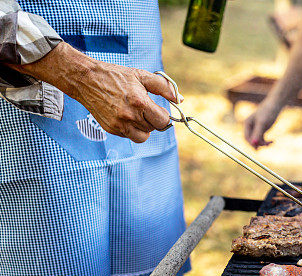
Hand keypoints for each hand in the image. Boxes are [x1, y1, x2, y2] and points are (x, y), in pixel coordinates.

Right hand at [11, 43, 179, 142]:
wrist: (85, 79)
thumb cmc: (115, 75)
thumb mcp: (141, 75)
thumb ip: (164, 87)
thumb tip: (180, 100)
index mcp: (139, 102)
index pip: (163, 121)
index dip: (164, 116)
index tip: (159, 110)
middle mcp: (129, 116)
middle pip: (154, 129)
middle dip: (153, 120)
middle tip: (145, 109)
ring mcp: (119, 124)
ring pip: (142, 137)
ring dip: (144, 128)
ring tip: (136, 114)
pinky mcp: (111, 129)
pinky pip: (129, 136)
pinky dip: (131, 129)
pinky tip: (124, 115)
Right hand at [244, 100, 278, 147]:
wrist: (276, 104)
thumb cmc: (268, 111)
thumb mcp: (263, 123)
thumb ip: (257, 133)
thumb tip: (253, 143)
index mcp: (247, 124)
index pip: (246, 137)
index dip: (251, 144)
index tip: (259, 148)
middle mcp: (250, 127)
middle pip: (251, 140)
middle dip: (258, 144)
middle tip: (267, 145)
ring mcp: (256, 128)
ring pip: (257, 141)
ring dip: (264, 144)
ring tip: (272, 142)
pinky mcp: (263, 129)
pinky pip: (262, 139)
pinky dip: (266, 141)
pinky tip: (273, 141)